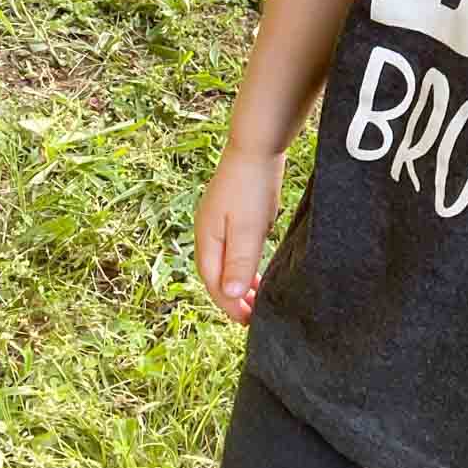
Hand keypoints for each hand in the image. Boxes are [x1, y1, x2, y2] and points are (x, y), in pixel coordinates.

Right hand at [194, 145, 286, 323]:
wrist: (258, 145)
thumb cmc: (251, 186)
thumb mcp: (248, 229)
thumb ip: (239, 263)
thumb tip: (230, 297)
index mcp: (207, 239)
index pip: (213, 283)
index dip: (230, 305)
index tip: (248, 321)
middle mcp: (209, 233)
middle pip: (217, 275)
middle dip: (233, 298)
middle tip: (254, 316)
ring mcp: (220, 222)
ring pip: (227, 262)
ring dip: (241, 282)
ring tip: (258, 298)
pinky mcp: (235, 213)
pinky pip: (237, 248)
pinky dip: (246, 264)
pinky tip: (260, 268)